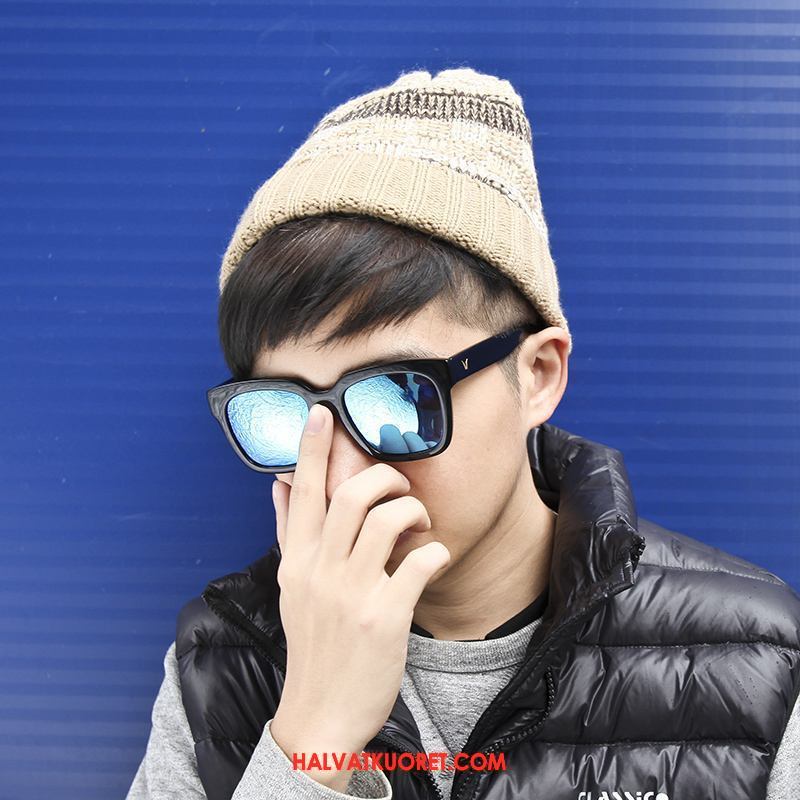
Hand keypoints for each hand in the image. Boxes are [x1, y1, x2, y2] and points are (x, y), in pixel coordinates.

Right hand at [269, 403, 449, 789]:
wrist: (320, 713)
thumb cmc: (313, 643)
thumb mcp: (292, 586)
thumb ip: (289, 532)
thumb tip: (280, 483)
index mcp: (298, 561)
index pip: (302, 492)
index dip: (312, 448)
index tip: (322, 412)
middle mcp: (320, 571)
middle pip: (349, 496)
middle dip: (381, 476)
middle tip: (397, 484)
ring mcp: (352, 594)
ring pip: (386, 520)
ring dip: (412, 510)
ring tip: (420, 522)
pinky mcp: (386, 618)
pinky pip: (419, 563)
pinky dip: (434, 551)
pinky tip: (434, 557)